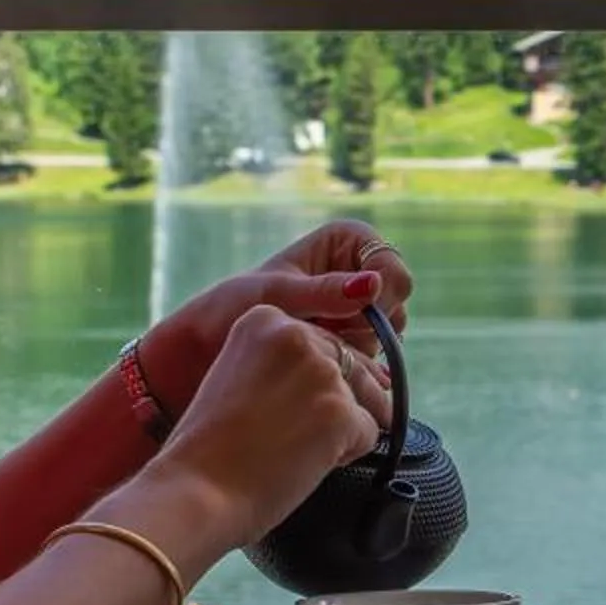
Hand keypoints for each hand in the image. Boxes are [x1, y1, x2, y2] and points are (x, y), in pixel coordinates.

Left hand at [136, 219, 415, 412]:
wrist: (208, 352)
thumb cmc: (232, 309)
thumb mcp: (276, 296)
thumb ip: (324, 292)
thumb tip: (373, 285)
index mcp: (345, 241)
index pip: (390, 263)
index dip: (383, 289)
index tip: (358, 312)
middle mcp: (357, 270)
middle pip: (397, 299)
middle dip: (369, 321)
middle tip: (330, 332)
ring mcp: (357, 309)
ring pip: (390, 331)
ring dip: (358, 344)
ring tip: (315, 345)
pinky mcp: (351, 342)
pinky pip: (375, 356)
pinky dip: (353, 363)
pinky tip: (322, 362)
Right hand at [158, 305, 393, 539]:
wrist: (194, 492)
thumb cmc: (209, 449)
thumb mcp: (237, 377)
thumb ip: (281, 365)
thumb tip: (345, 375)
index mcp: (264, 319)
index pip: (321, 342)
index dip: (314, 380)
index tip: (286, 407)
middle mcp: (296, 335)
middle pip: (352, 365)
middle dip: (337, 403)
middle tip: (293, 436)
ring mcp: (322, 373)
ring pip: (368, 398)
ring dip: (344, 428)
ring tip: (296, 450)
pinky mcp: (340, 413)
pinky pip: (370, 433)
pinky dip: (347, 454)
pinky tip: (305, 463)